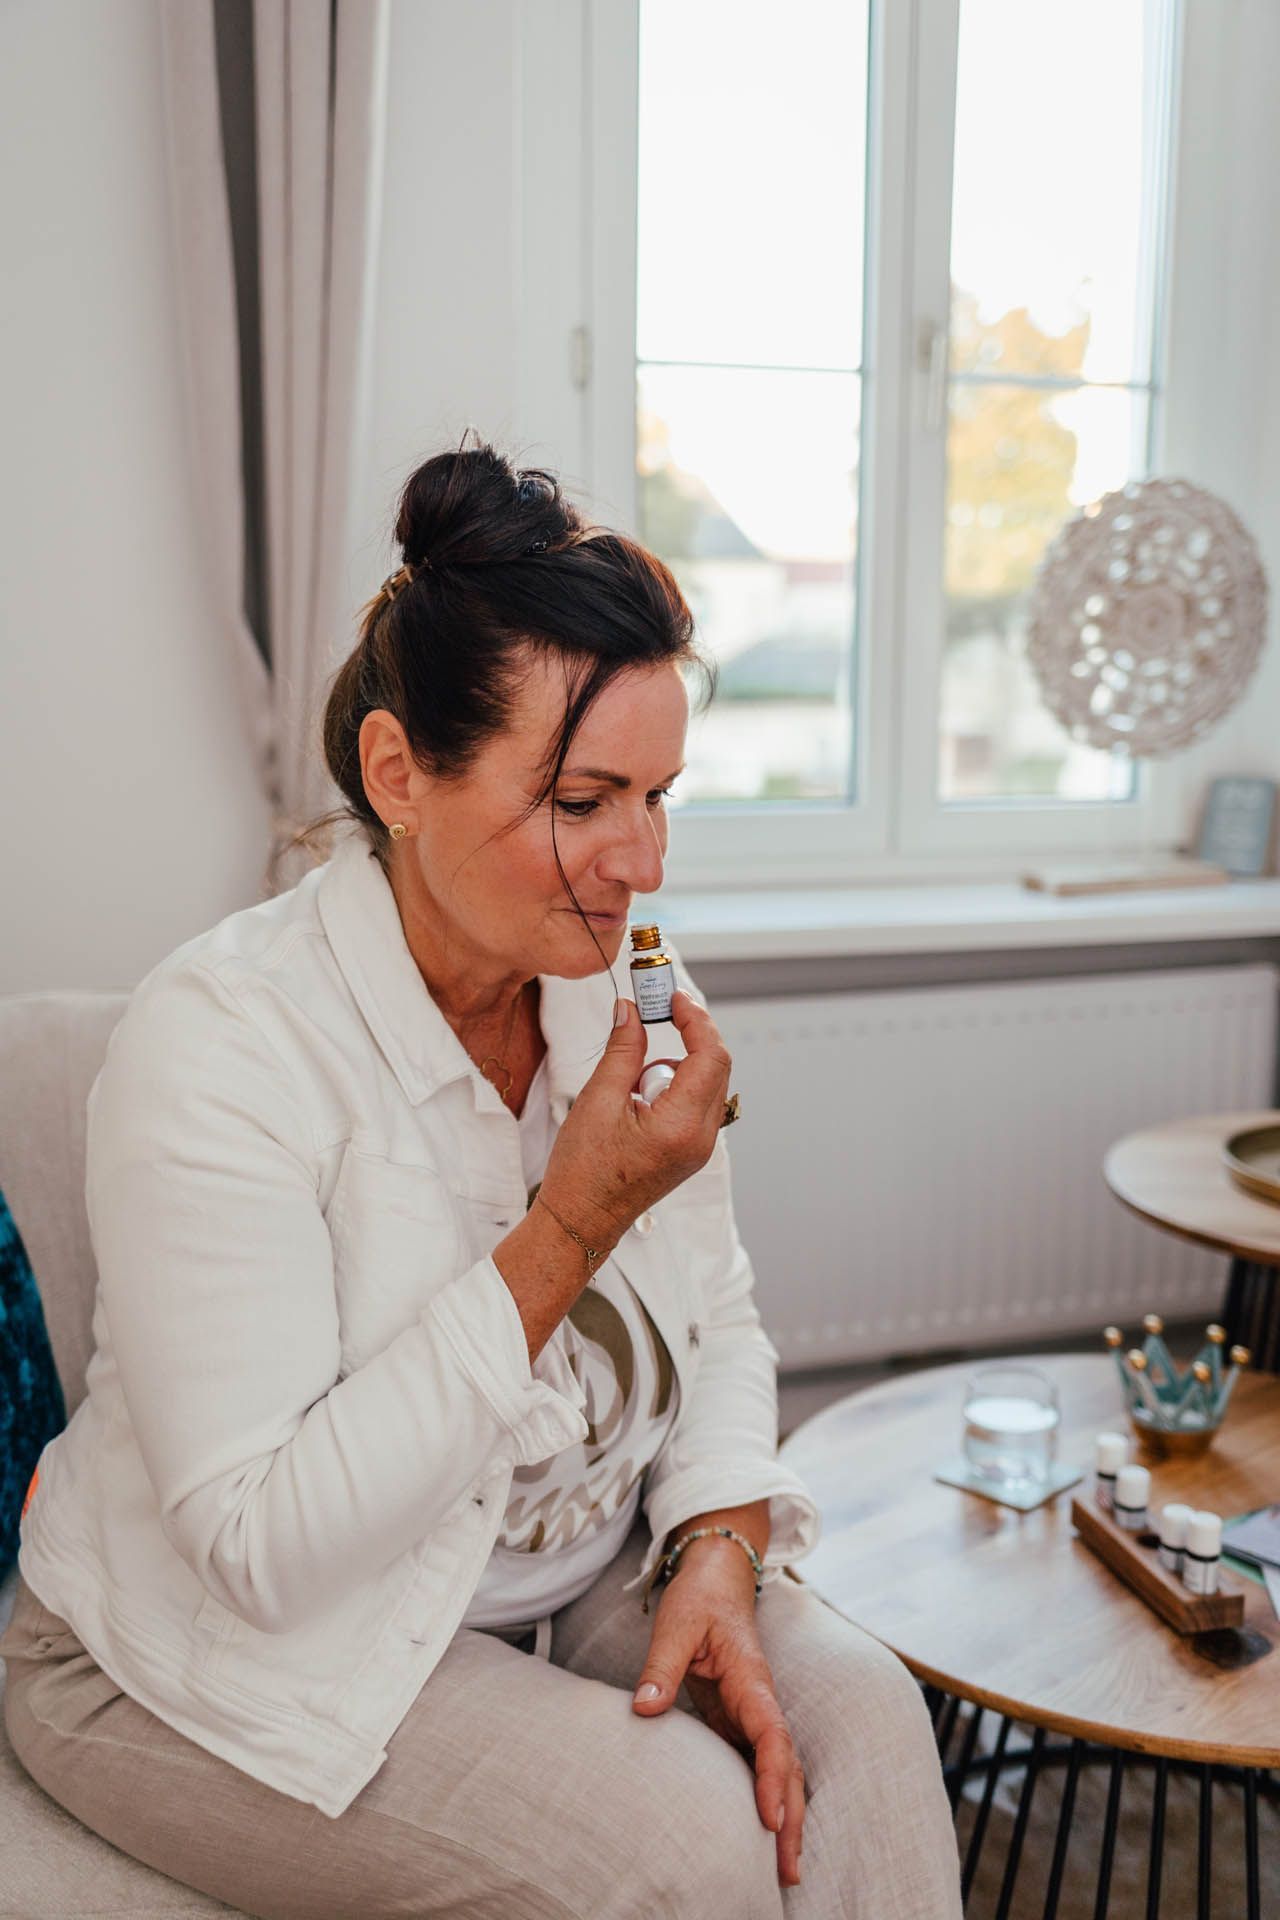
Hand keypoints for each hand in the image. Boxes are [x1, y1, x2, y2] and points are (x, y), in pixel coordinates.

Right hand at [537, 989, 731, 1248]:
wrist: (581, 1220)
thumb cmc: (583, 1172)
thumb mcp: (598, 1101)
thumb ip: (622, 1050)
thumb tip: (631, 1010)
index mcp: (681, 1126)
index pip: (710, 1056)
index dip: (696, 1019)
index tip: (674, 998)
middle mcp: (701, 1138)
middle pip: (716, 1067)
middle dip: (689, 1035)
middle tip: (658, 1012)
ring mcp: (700, 1147)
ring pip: (706, 1084)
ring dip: (675, 1066)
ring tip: (631, 1086)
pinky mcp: (691, 1150)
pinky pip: (695, 1103)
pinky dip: (673, 1087)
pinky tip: (639, 1100)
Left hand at [630, 1543, 804, 1888]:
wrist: (717, 1577)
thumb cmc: (699, 1598)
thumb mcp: (676, 1623)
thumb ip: (662, 1665)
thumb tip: (643, 1708)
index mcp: (752, 1680)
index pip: (772, 1735)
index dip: (774, 1778)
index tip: (770, 1818)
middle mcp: (761, 1703)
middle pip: (788, 1767)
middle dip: (791, 1818)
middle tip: (787, 1872)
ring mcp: (753, 1715)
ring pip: (780, 1772)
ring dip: (785, 1817)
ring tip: (782, 1871)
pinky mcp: (740, 1721)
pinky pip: (759, 1766)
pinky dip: (767, 1800)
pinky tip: (760, 1835)